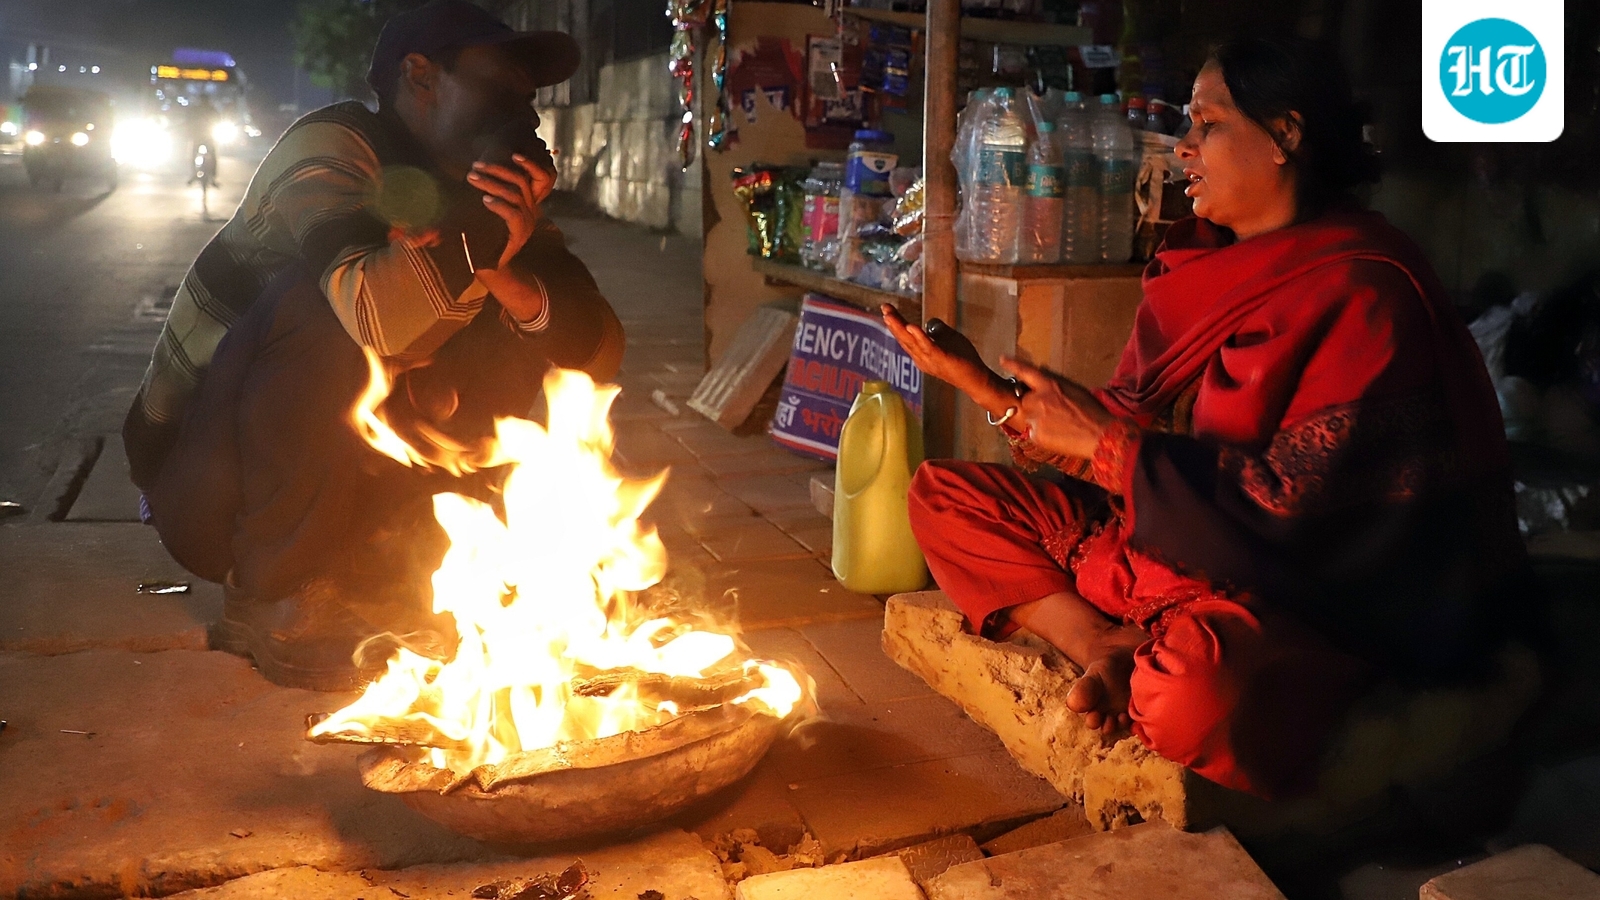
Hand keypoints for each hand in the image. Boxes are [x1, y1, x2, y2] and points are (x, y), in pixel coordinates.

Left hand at [467, 153, 556, 268]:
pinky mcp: (519, 236)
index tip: (503, 153)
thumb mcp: (480, 208)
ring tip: (472, 178)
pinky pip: (513, 215)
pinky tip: (485, 200)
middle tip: (475, 167)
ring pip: (515, 195)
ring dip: (492, 183)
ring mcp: (526, 224)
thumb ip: (480, 191)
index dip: (519, 163)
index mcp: (523, 202)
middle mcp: (529, 212)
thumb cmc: (480, 234)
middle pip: (520, 181)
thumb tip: (467, 172)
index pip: (527, 176)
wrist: (485, 265)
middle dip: (497, 170)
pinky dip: (499, 205)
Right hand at [880, 304, 991, 393]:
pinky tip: (911, 326)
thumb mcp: (949, 338)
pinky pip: (928, 347)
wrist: (976, 378)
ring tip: (890, 315)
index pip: (905, 336)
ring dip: (900, 328)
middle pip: (904, 338)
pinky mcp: (941, 358)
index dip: (895, 322)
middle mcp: (921, 358)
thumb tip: (929, 322)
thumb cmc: (962, 359)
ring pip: (911, 342)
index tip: (887, 308)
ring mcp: (929, 359)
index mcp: (921, 353)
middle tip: (884, 307)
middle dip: (893, 322)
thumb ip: (938, 330)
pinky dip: (919, 337)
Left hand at [1004, 356, 1114, 458]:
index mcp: (1049, 385)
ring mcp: (1034, 418)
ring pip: (1028, 418)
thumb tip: (1047, 386)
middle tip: (1052, 413)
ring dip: (1038, 421)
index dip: (1012, 365)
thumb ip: (1056, 387)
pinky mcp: (1035, 435)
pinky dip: (1042, 435)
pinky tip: (1058, 436)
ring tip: (1058, 426)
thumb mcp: (1075, 390)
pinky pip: (1033, 434)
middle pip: (1025, 400)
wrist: (1099, 434)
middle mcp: (1037, 399)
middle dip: (1034, 405)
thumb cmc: (1093, 411)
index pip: (1025, 372)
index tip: (1002, 359)